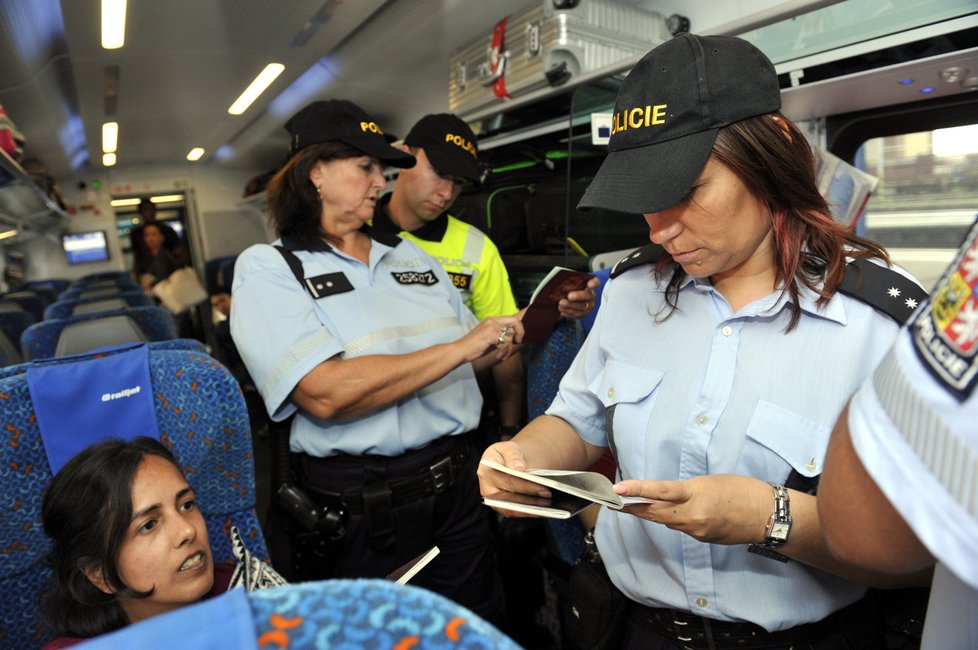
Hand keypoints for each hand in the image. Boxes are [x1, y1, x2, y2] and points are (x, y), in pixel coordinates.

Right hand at [458, 316, 523, 362]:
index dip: (519, 327)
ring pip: (510, 336)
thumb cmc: (474, 347)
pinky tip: (499, 356)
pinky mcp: (490, 334)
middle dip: (520, 333)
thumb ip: (500, 335)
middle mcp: (492, 321)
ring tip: (502, 355)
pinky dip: (503, 352)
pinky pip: (505, 343)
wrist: (461, 350)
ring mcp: (491, 327)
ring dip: (508, 349)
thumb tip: (514, 336)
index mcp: (492, 320)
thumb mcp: (490, 338)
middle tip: (517, 343)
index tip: (518, 338)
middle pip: (515, 322)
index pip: (512, 318)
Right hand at [478, 441, 551, 517]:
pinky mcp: (499, 507)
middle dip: (530, 496)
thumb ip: (513, 455)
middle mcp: (486, 486)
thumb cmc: (509, 454)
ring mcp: (492, 499)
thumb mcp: (510, 448)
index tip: (542, 486)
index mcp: (486, 469)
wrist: (509, 462)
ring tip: (546, 504)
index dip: (525, 485)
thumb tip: (519, 468)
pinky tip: (540, 510)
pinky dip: (526, 512)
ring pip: (510, 508)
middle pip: (509, 495)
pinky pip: (512, 512)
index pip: (507, 479)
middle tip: (548, 495)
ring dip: (528, 508)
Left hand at [558, 277, 599, 318]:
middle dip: (578, 296)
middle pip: (588, 296)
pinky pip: (577, 315)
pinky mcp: (583, 314)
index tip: (590, 284)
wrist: (567, 300)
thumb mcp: (570, 283)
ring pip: (582, 308)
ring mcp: (588, 306)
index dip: (594, 283)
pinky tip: (561, 310)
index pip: (595, 282)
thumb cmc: (569, 288)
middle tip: (569, 296)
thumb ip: (569, 282)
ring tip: (561, 304)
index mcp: (590, 285)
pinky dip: (568, 312)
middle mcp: (591, 295)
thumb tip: (562, 280)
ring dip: (570, 306)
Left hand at [614, 474, 770, 544]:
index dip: (637, 491)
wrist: (769, 516)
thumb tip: (669, 498)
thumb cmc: (744, 490)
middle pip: (655, 513)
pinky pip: (682, 528)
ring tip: (638, 503)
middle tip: (615, 502)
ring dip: (654, 513)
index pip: (660, 492)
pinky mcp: (704, 539)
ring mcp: (698, 531)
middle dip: (634, 508)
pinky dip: (675, 519)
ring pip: (668, 521)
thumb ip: (687, 491)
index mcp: (697, 495)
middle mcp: (694, 516)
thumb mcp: (711, 482)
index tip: (618, 490)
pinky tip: (679, 512)